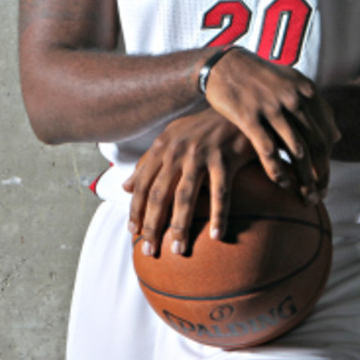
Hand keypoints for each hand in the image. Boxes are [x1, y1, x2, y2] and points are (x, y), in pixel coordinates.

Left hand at [123, 108, 254, 257]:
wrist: (234, 108)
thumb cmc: (202, 127)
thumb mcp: (170, 137)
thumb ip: (148, 161)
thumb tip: (126, 186)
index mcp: (163, 147)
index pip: (144, 185)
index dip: (136, 210)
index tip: (134, 232)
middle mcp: (178, 151)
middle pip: (160, 195)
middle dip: (153, 225)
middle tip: (150, 250)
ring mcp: (201, 155)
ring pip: (186, 197)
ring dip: (180, 226)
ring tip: (178, 249)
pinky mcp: (224, 159)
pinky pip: (220, 193)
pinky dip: (218, 216)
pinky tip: (216, 235)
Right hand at [202, 47, 339, 203]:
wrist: (225, 65)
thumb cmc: (261, 79)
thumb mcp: (293, 86)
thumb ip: (316, 109)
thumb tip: (338, 135)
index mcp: (307, 91)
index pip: (326, 134)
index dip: (328, 162)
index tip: (324, 181)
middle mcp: (293, 98)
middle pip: (317, 146)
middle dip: (320, 176)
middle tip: (319, 197)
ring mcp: (272, 107)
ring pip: (297, 151)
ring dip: (304, 179)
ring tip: (305, 197)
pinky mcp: (249, 116)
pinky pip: (269, 150)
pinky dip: (278, 170)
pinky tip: (282, 184)